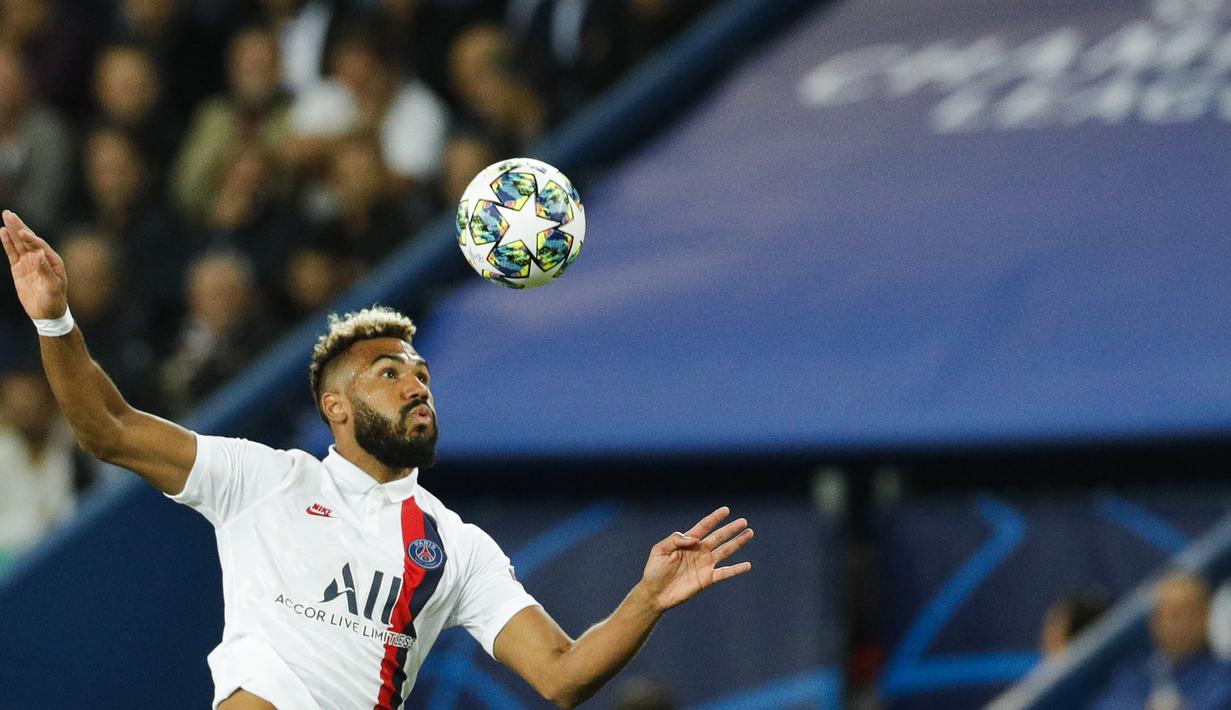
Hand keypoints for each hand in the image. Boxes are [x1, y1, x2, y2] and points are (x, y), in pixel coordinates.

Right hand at [1, 210, 67, 319]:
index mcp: (52, 260)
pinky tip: (3, 232)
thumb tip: (39, 255)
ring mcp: (29, 262)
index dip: (31, 239)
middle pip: (27, 239)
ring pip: (18, 243)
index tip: (23, 233)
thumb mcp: (53, 287)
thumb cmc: (55, 300)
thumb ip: (46, 270)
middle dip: (19, 226)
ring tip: (6, 216)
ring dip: (12, 230)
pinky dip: (7, 243)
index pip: (40, 246)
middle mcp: (41, 258)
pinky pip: (12, 253)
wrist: (47, 313)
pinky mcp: (19, 268)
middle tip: (9, 213)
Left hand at [639, 506, 753, 611]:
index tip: (726, 510)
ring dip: (737, 543)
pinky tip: (748, 565)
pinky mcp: (707, 579)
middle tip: (743, 521)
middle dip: (730, 529)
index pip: (704, 527)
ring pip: (725, 551)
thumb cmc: (655, 570)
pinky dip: (736, 569)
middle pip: (718, 537)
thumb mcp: (659, 550)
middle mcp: (698, 551)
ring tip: (749, 533)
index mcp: (687, 542)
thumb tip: (695, 538)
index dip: (714, 518)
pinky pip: (725, 573)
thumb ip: (675, 539)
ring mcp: (704, 565)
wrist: (655, 594)